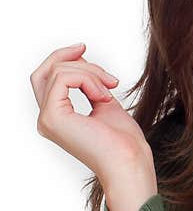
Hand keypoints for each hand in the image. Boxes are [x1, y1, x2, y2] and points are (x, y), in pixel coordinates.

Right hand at [31, 43, 155, 187]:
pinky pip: (64, 78)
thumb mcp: (104, 102)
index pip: (46, 79)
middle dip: (68, 57)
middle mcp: (46, 119)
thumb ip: (90, 84)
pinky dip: (88, 80)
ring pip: (58, 72)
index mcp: (56, 117)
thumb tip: (79, 59)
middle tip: (91, 55)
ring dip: (90, 72)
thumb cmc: (123, 140)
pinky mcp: (53, 117)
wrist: (130, 161)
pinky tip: (104, 96)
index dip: (62, 58)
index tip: (84, 50)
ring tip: (110, 89)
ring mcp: (47, 119)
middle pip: (43, 72)